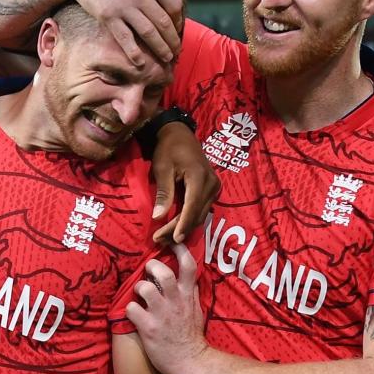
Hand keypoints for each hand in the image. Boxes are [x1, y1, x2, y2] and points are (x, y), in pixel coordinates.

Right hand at [59, 0, 184, 63]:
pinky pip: (126, 39)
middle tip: (176, 52)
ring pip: (149, 33)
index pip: (175, 6)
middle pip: (164, 22)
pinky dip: (135, 53)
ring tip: (166, 59)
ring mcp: (124, 5)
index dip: (179, 22)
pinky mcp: (108, 16)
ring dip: (160, 49)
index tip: (178, 32)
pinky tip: (141, 63)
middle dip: (172, 41)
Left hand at [126, 245, 207, 373]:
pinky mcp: (149, 328)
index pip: (188, 266)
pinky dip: (129, 309)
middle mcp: (175, 301)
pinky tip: (133, 314)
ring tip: (139, 293)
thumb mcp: (195, 309)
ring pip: (144, 288)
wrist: (191, 362)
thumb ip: (188, 291)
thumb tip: (184, 276)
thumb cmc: (190, 336)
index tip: (171, 241)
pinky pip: (132, 309)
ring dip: (138, 287)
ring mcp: (162, 314)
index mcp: (188, 295)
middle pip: (162, 272)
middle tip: (147, 270)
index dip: (179, 249)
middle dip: (151, 266)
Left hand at [150, 123, 219, 242]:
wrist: (179, 134)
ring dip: (184, 226)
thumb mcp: (162, 168)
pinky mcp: (212, 188)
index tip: (173, 239)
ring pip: (201, 214)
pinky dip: (189, 218)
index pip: (192, 207)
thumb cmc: (168, 149)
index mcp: (200, 178)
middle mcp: (212, 184)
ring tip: (165, 236)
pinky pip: (202, 208)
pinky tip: (176, 226)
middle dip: (179, 229)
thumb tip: (158, 217)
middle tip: (160, 240)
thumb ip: (164, 193)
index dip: (182, 225)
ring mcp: (215, 186)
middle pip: (197, 214)